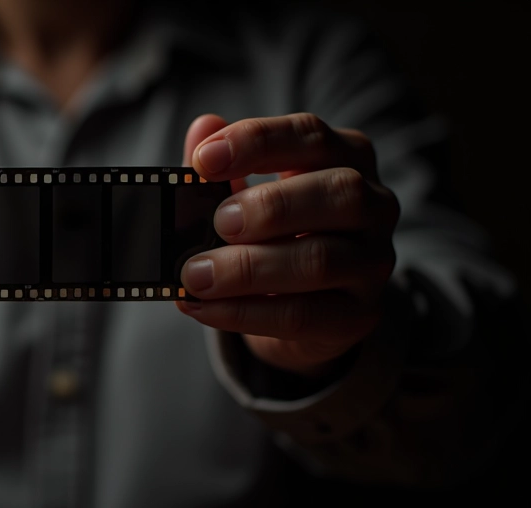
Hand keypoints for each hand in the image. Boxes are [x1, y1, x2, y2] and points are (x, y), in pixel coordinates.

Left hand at [178, 113, 399, 377]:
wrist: (306, 304)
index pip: (311, 136)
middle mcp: (373, 205)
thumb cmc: (274, 233)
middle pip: (338, 193)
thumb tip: (201, 128)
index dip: (257, 142)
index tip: (204, 159)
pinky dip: (245, 313)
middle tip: (219, 222)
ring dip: (249, 268)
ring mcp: (373, 262)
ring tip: (196, 275)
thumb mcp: (245, 193)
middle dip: (270, 207)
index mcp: (347, 157)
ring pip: (321, 260)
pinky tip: (203, 307)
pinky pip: (303, 315)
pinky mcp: (358, 315)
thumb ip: (221, 165)